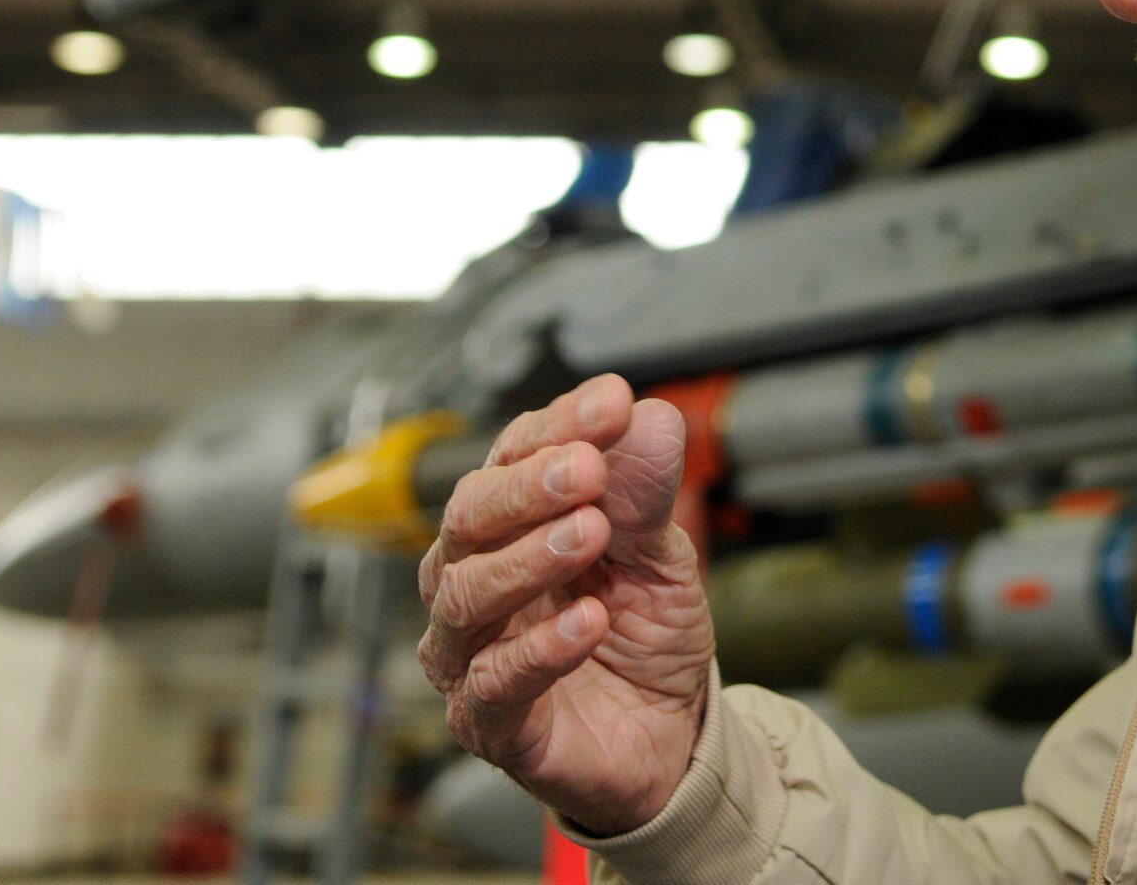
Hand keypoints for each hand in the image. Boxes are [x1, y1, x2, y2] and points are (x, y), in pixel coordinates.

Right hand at [417, 374, 712, 833]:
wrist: (671, 732)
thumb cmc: (645, 633)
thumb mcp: (662, 552)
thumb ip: (646, 491)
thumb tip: (652, 415)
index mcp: (513, 522)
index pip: (514, 455)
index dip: (560, 425)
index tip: (612, 404)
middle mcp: (475, 576)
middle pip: (470, 516)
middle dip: (528, 486)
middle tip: (586, 469)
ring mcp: (472, 650)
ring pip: (465, 593)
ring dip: (530, 557)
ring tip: (591, 535)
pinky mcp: (488, 722)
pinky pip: (493, 683)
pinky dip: (539, 650)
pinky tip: (588, 623)